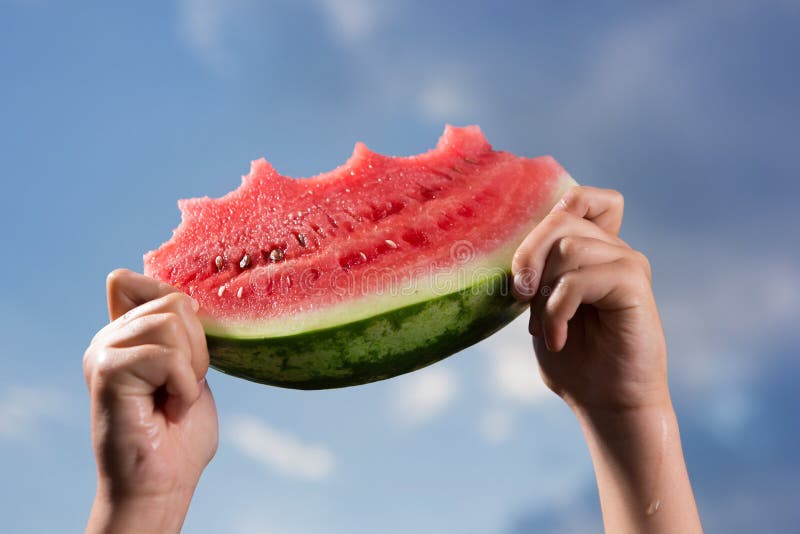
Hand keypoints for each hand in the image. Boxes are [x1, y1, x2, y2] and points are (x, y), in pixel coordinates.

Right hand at [83, 269, 217, 532]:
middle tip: (181, 388)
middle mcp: (110, 335)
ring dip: (191, 369)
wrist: (164, 482)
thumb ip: (183, 329)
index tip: (188, 356)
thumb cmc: (180, 433)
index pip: (147, 281)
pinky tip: (170, 409)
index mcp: (127, 330)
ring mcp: (104, 350)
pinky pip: (167, 356)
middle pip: (176, 302)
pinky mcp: (107, 370)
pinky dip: (184, 386)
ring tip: (173, 398)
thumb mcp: (192, 367)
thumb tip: (186, 295)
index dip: (181, 308)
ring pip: (173, 325)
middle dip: (197, 350)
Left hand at [512, 185, 667, 412]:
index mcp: (593, 250)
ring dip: (543, 293)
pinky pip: (580, 278)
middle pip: (561, 218)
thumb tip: (519, 246)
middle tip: (519, 296)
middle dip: (527, 256)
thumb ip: (537, 271)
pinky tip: (558, 338)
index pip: (580, 199)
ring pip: (568, 247)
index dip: (549, 214)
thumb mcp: (540, 307)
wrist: (605, 403)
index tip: (527, 268)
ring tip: (546, 328)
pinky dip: (556, 310)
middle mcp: (614, 250)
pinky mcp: (634, 284)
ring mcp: (627, 263)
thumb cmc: (574, 359)